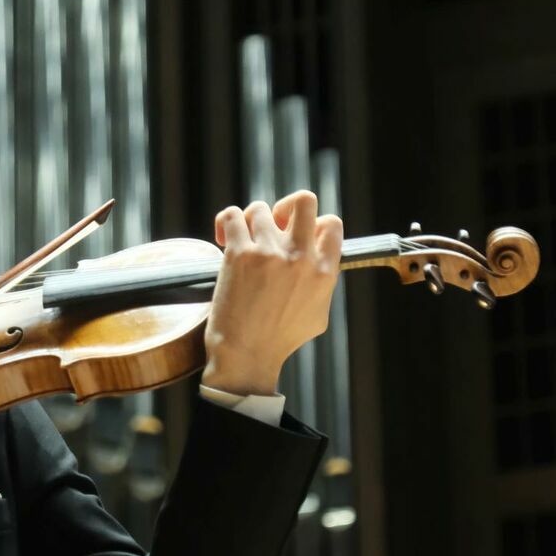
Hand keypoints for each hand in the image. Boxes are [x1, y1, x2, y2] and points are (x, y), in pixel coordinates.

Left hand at [201, 190, 342, 394]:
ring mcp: (269, 252)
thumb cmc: (279, 340)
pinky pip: (232, 215)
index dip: (314, 224)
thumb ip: (322, 282)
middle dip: (286, 206)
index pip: (332, 223)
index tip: (297, 237)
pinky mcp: (239, 254)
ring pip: (261, 208)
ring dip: (251, 221)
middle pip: (303, 200)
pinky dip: (227, 221)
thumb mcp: (318, 314)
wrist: (245, 355)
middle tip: (274, 224)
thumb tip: (320, 261)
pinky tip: (224, 237)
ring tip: (244, 240)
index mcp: (324, 270)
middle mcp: (300, 256)